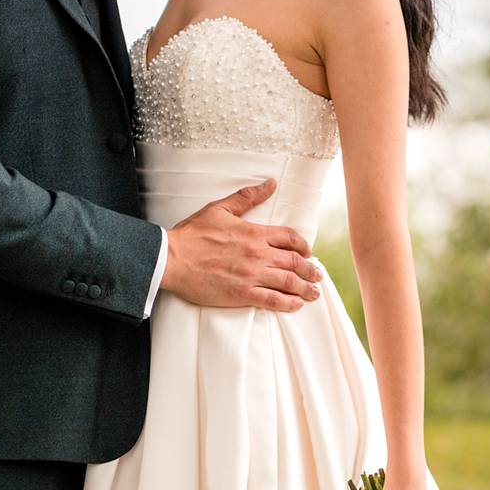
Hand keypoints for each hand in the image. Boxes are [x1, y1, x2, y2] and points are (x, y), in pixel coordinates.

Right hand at [162, 179, 322, 312]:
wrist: (172, 258)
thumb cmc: (192, 234)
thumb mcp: (220, 208)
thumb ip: (248, 197)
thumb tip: (271, 184)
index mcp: (254, 233)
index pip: (290, 238)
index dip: (304, 246)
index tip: (308, 252)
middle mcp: (258, 254)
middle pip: (295, 262)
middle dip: (311, 270)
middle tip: (317, 276)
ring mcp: (251, 275)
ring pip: (289, 282)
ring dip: (306, 289)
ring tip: (314, 293)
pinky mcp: (242, 294)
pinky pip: (272, 300)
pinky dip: (288, 303)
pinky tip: (296, 305)